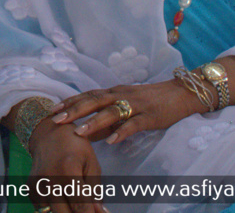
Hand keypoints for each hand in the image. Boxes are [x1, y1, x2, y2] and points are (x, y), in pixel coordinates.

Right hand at [28, 118, 107, 212]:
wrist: (48, 135)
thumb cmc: (74, 147)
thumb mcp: (92, 163)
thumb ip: (95, 191)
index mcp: (68, 171)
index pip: (81, 207)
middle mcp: (49, 180)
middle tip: (86, 208)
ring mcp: (37, 186)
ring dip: (66, 210)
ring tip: (73, 201)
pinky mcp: (30, 190)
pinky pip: (44, 209)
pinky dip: (54, 207)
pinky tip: (61, 195)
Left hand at [50, 81, 196, 145]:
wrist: (182, 94)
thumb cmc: (152, 102)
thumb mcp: (127, 107)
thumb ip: (107, 119)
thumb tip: (86, 132)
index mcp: (114, 92)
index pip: (88, 95)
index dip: (70, 102)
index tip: (53, 110)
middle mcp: (122, 95)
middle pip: (94, 100)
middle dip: (74, 110)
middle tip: (57, 120)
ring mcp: (136, 104)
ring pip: (111, 112)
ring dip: (94, 122)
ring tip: (79, 133)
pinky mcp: (150, 116)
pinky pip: (134, 124)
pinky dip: (122, 132)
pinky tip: (112, 141)